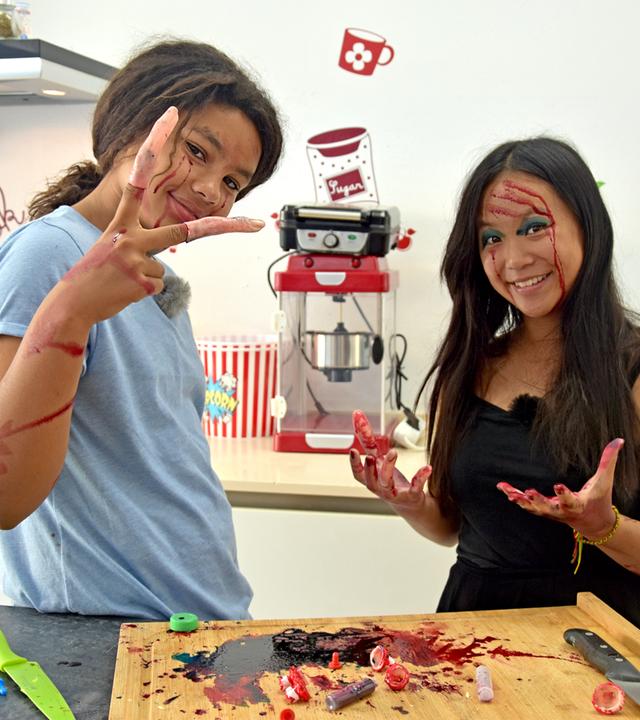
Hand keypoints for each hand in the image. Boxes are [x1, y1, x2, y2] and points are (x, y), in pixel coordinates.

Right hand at [56, 106, 263, 325]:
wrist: (73, 302)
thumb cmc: (94, 272)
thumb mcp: (113, 246)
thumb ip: (140, 240)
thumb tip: (164, 258)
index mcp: (122, 221)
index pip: (140, 176)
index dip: (154, 145)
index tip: (170, 117)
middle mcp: (131, 235)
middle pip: (186, 232)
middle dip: (224, 230)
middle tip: (254, 224)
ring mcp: (137, 258)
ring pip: (164, 267)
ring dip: (147, 277)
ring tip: (122, 280)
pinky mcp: (142, 281)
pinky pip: (159, 284)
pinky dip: (145, 291)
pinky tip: (125, 290)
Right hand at [349, 410, 430, 511]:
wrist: (409, 504)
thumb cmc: (390, 480)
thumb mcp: (378, 461)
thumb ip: (368, 441)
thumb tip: (357, 416)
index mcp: (371, 478)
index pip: (358, 473)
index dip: (354, 464)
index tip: (353, 450)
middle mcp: (380, 487)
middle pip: (371, 479)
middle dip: (369, 468)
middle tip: (370, 455)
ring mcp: (395, 492)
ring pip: (387, 482)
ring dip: (388, 467)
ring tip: (393, 452)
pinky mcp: (411, 495)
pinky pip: (415, 487)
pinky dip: (420, 477)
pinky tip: (427, 467)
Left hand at [497, 438, 623, 537]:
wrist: (595, 524)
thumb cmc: (600, 499)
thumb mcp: (605, 481)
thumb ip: (609, 460)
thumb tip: (619, 440)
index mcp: (578, 504)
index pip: (571, 500)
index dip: (564, 494)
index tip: (557, 485)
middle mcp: (562, 511)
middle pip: (549, 508)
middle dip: (539, 501)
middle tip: (530, 493)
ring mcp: (551, 512)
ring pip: (533, 508)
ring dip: (520, 500)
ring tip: (507, 492)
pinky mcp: (543, 510)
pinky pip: (527, 505)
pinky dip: (516, 497)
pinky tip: (504, 489)